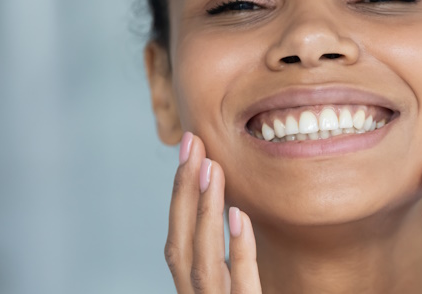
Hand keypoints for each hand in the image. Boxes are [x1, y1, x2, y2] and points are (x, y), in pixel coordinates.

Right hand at [165, 132, 261, 292]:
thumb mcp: (232, 287)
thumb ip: (225, 260)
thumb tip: (227, 204)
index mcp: (194, 288)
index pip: (179, 238)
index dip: (180, 192)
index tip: (190, 147)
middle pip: (182, 244)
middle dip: (184, 191)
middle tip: (194, 143)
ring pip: (204, 263)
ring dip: (205, 212)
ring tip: (212, 168)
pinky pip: (242, 284)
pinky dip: (238, 250)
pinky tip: (239, 215)